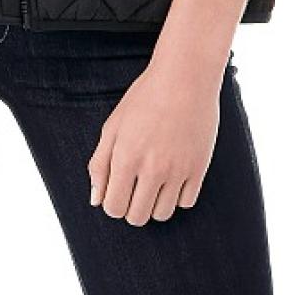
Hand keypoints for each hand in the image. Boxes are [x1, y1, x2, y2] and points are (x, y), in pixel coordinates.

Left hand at [86, 53, 222, 224]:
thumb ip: (100, 164)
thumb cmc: (145, 98)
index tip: (118, 191)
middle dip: (132, 207)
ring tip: (154, 180)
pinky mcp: (199, 169)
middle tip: (135, 186)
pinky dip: (178, 195)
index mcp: (126, 157)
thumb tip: (96, 200)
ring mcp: (178, 170)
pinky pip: (186, 203)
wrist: (184, 77)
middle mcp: (152, 168)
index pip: (113, 208)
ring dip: (154, 203)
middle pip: (137, 217)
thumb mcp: (113, 126)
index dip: (112, 204)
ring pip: (162, 214)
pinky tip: (173, 175)